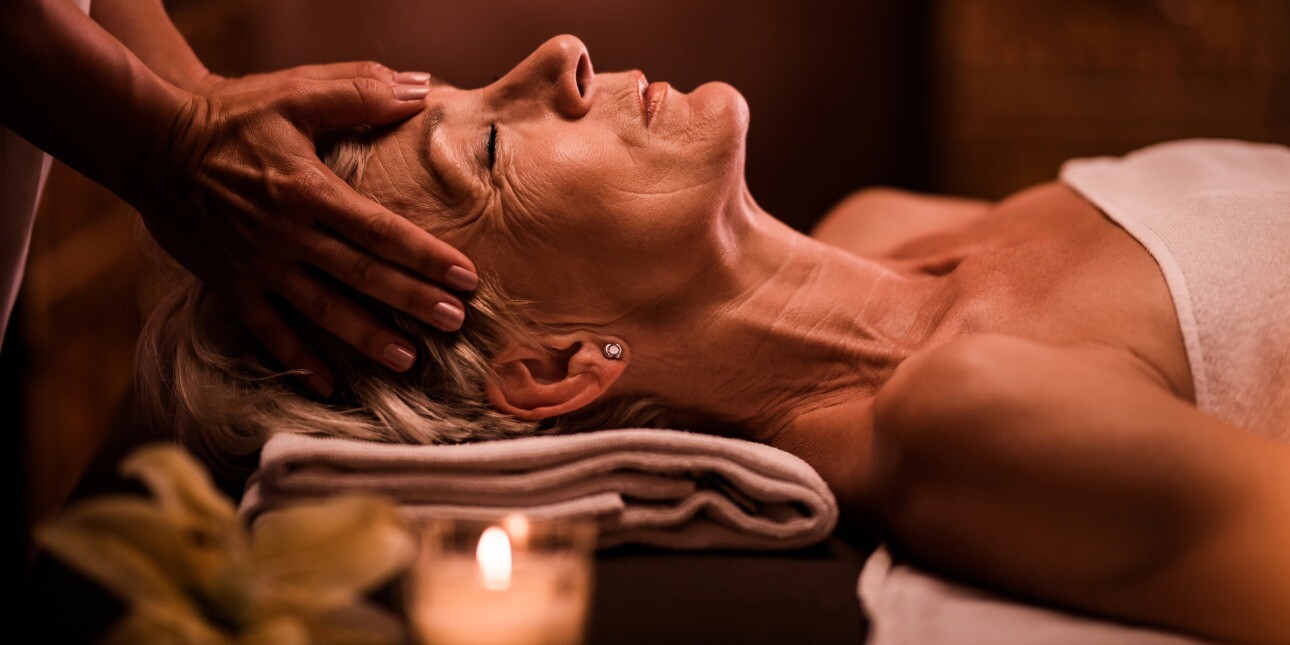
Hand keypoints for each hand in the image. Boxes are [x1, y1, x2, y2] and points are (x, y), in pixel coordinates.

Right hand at [141, 64, 476, 397]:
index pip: (380, 230)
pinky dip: (297, 360)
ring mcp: (258, 266)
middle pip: (361, 275)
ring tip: (407, 360)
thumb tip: (422, 89)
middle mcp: (288, 235)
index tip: (466, 277)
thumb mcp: (295, 92)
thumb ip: (360, 92)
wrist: (152, 144)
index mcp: (309, 191)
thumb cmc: (231, 117)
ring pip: (322, 310)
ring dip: (366, 337)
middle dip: (412, 301)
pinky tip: (329, 385)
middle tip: (455, 322)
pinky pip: (267, 331)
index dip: (425, 255)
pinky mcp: (230, 285)